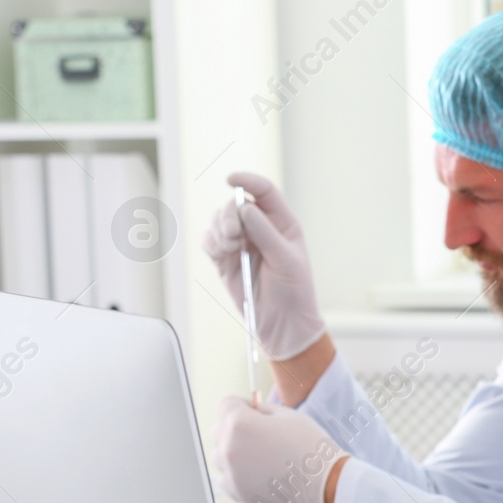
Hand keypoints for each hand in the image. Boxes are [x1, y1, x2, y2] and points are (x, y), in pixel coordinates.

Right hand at [202, 172, 325, 360]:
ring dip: (219, 231)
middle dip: (228, 215)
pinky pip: (209, 240)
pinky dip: (210, 243)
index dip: (247, 181)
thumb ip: (266, 234)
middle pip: (234, 204)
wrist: (282, 323)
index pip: (263, 191)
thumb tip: (246, 209)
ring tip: (231, 250)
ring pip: (218, 221)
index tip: (230, 180)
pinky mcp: (225, 258)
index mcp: (282, 223)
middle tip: (233, 236)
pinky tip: (221, 254)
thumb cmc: (294, 291)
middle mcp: (260, 228)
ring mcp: (241, 242)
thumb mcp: (287, 261)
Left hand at [211, 397, 343, 502]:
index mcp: (240, 423)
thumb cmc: (310, 446)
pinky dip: (237, 473)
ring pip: (220, 454)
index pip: (226, 404)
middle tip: (261, 435)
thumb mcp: (287, 415)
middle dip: (236, 427)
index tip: (254, 412)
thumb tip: (247, 410)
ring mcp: (230, 471)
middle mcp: (229, 447)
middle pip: (219, 429)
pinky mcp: (236, 491)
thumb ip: (260, 410)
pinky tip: (259, 471)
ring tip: (262, 455)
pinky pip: (226, 476)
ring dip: (235, 451)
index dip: (243, 405)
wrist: (324, 482)